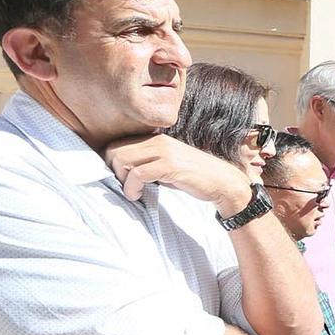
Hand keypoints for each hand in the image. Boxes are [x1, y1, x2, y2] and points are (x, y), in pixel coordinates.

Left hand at [104, 134, 252, 212]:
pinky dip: (132, 188)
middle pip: (114, 150)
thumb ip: (147, 163)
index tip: (120, 179)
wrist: (223, 183)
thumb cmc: (193, 178)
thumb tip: (121, 171)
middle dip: (113, 171)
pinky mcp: (170, 165)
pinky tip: (138, 195)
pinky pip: (138, 174)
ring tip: (132, 192)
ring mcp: (164, 152)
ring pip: (122, 160)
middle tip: (124, 186)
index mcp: (156, 139)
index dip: (111, 163)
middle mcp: (158, 141)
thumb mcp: (167, 166)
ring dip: (122, 180)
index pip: (117, 144)